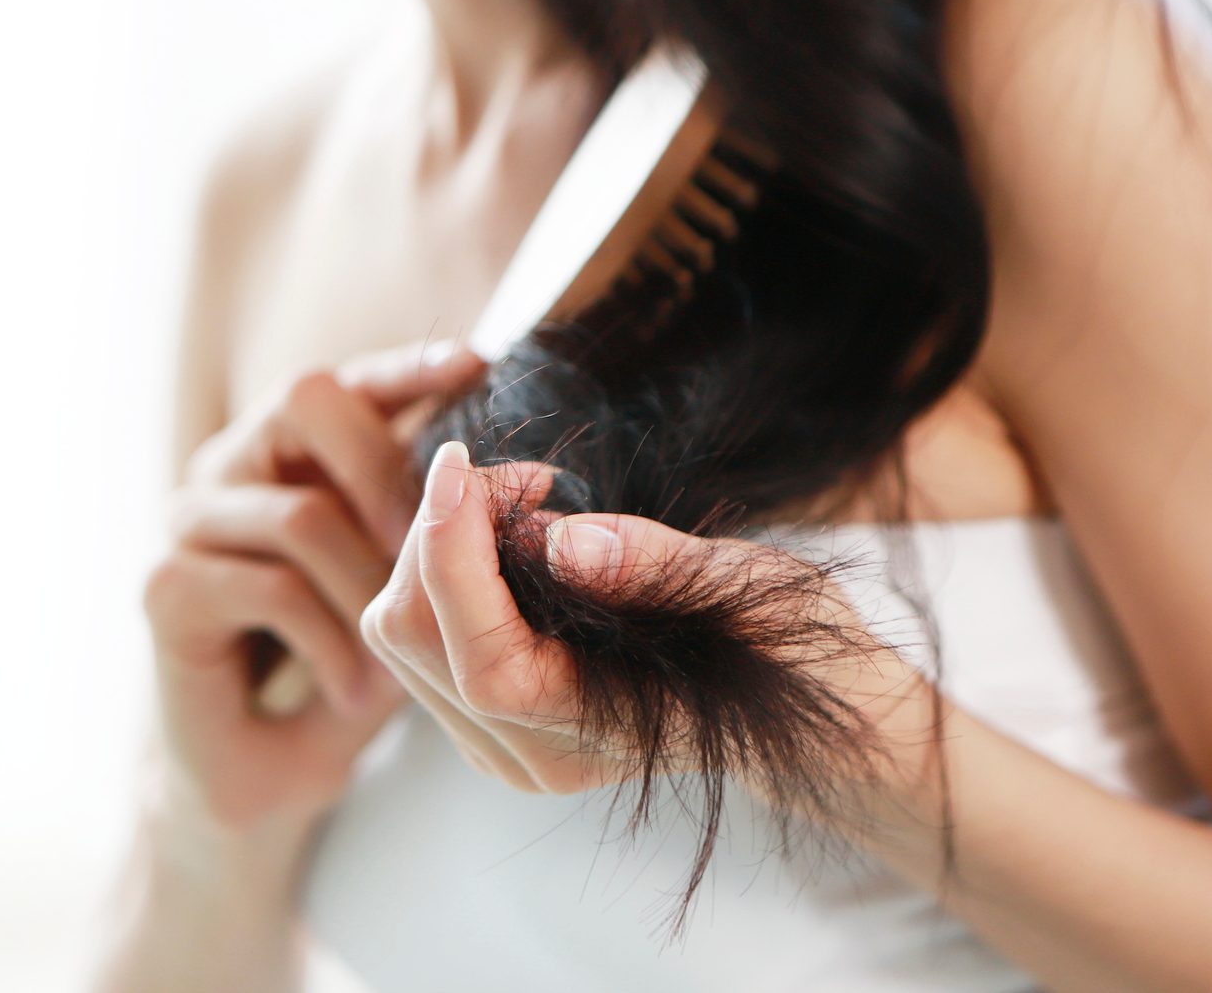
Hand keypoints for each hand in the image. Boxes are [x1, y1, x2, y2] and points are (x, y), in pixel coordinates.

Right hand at [140, 341, 489, 842]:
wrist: (259, 773)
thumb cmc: (341, 669)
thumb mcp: (406, 589)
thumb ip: (446, 525)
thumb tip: (531, 477)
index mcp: (290, 448)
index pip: (348, 378)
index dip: (407, 364)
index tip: (477, 364)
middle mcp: (231, 463)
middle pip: (307, 402)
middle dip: (390, 469)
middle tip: (439, 546)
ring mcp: (190, 518)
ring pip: (303, 512)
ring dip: (370, 593)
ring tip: (402, 665)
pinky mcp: (167, 585)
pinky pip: (272, 588)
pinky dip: (331, 645)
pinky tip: (356, 691)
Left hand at [360, 439, 934, 805]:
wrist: (810, 712)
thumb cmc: (791, 645)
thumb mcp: (749, 591)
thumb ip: (652, 566)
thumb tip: (558, 540)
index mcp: (589, 733)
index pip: (476, 653)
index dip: (449, 548)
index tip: (460, 459)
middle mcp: (528, 754)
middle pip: (412, 636)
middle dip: (439, 531)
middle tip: (521, 475)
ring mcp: (501, 741)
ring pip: (401, 631)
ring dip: (436, 544)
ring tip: (523, 500)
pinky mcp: (488, 715)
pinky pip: (423, 632)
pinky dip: (444, 567)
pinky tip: (512, 537)